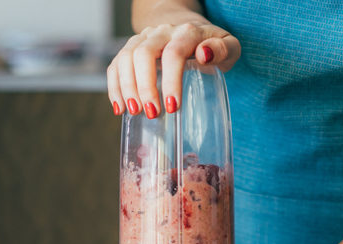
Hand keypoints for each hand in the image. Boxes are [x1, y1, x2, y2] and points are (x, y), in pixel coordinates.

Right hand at [106, 21, 239, 118]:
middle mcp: (161, 32)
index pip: (173, 52)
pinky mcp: (131, 49)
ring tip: (135, 112)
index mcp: (186, 32)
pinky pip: (116, 64)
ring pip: (125, 57)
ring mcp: (143, 39)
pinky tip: (120, 108)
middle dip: (145, 86)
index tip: (172, 107)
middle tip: (153, 113)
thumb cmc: (212, 46)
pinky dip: (114, 87)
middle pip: (143, 54)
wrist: (188, 30)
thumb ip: (223, 49)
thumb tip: (203, 55)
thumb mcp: (228, 47)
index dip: (171, 80)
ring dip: (127, 87)